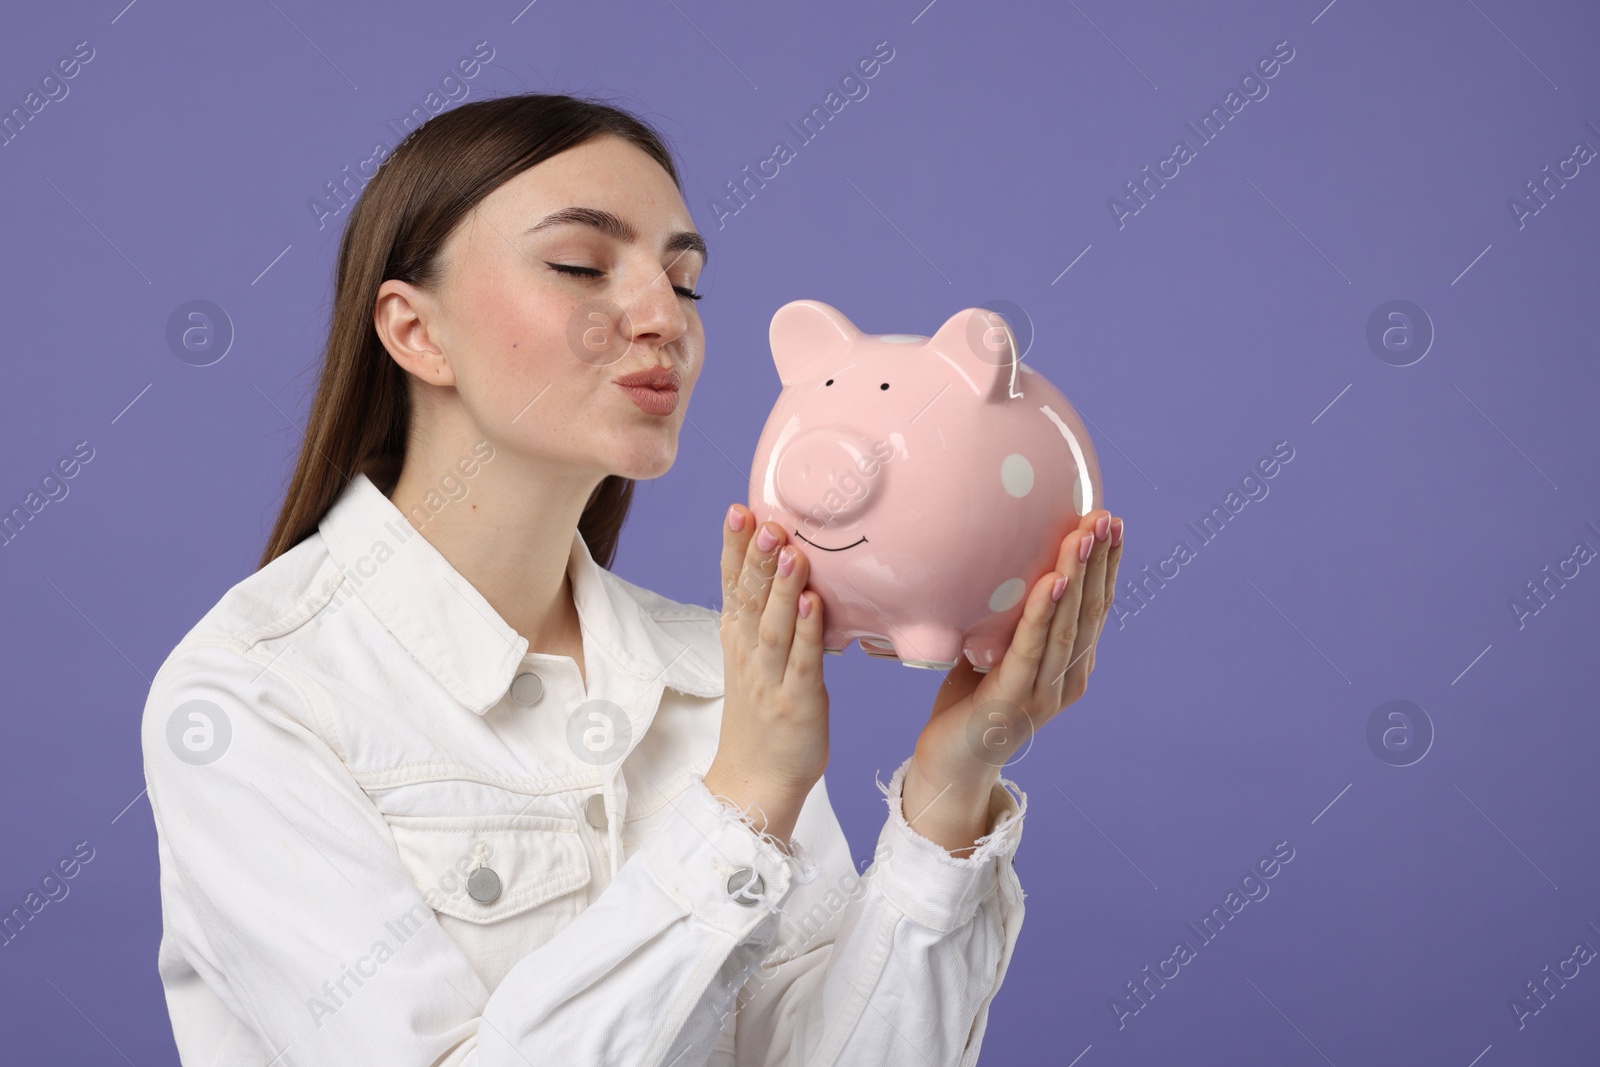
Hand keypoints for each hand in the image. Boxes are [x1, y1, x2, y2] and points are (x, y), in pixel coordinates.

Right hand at [701, 505, 830, 848]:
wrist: (755, 779)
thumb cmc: (761, 714)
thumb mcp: (751, 656)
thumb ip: (763, 613)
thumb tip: (780, 565)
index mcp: (737, 638)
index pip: (731, 584)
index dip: (733, 548)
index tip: (738, 510)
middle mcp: (749, 653)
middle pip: (748, 598)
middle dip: (754, 556)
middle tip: (761, 518)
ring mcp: (771, 678)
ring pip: (775, 625)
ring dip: (782, 587)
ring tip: (789, 550)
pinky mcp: (798, 702)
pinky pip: (804, 662)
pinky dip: (810, 631)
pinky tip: (817, 602)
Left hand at [901, 510, 1123, 854]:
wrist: (949, 765)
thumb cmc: (969, 703)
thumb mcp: (994, 649)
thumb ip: (1009, 617)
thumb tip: (1002, 559)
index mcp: (1069, 667)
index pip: (1095, 607)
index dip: (1105, 565)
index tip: (1110, 521)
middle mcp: (1066, 680)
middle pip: (1090, 612)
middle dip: (1099, 560)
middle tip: (1106, 516)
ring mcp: (1043, 694)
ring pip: (1067, 625)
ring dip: (1077, 575)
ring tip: (1084, 534)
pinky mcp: (1012, 702)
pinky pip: (1030, 649)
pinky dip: (1044, 612)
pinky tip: (1053, 579)